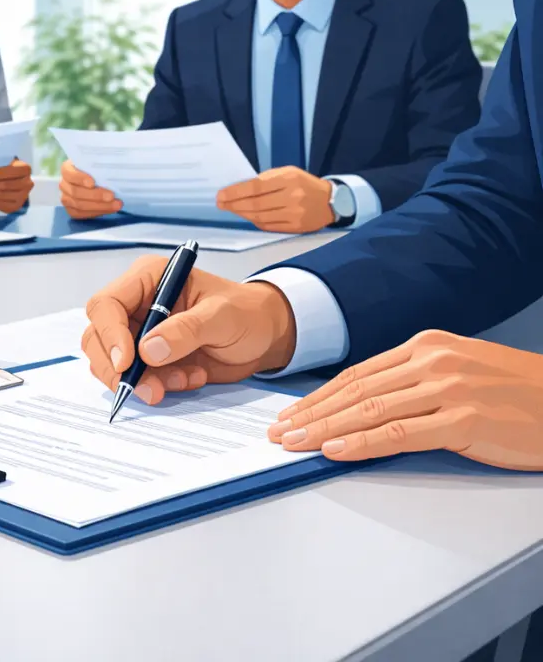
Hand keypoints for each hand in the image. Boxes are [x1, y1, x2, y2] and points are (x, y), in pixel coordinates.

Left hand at [0, 159, 33, 212]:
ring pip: (1, 195)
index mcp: (25, 169)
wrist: (16, 183)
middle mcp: (28, 183)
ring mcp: (23, 196)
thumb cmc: (7, 170)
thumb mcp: (6, 163)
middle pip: (5, 185)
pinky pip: (0, 204)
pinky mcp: (16, 206)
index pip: (12, 171)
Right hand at [60, 160, 121, 218]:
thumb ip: (101, 164)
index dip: (80, 179)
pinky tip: (109, 210)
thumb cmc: (97, 167)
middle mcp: (64, 184)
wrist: (96, 177)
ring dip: (99, 206)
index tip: (93, 182)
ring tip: (116, 205)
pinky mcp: (71, 210)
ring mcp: (66, 198)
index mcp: (67, 169)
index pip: (70, 174)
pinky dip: (97, 212)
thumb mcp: (98, 161)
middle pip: (76, 192)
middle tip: (111, 196)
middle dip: (95, 195)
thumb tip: (113, 169)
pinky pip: (81, 214)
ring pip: (79, 205)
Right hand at [82, 255, 296, 405]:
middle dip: (120, 368)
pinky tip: (188, 379)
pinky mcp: (146, 359)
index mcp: (147, 279)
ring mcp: (138, 333)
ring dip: (142, 381)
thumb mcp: (223, 317)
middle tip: (150, 389)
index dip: (110, 335)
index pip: (106, 305)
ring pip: (110, 363)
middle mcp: (135, 304)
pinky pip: (134, 379)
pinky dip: (157, 386)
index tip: (127, 363)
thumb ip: (187, 330)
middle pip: (98, 337)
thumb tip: (147, 350)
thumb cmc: (247, 313)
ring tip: (182, 380)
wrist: (264, 337)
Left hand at [216, 167, 333, 232]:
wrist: (331, 201)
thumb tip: (239, 189)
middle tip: (221, 204)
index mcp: (289, 178)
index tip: (221, 195)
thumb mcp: (288, 172)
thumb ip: (266, 179)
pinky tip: (247, 216)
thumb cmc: (304, 184)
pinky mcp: (295, 228)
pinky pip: (268, 226)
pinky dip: (255, 221)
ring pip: (260, 217)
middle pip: (256, 204)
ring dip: (242, 213)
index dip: (235, 193)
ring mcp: (294, 214)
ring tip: (231, 209)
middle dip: (234, 205)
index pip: (255, 187)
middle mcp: (292, 197)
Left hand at [268, 331, 542, 469]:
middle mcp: (432, 361)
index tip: (290, 413)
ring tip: (294, 443)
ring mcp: (448, 388)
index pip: (357, 374)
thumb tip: (364, 406)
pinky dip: (362, 442)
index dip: (318, 396)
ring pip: (369, 409)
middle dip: (310, 413)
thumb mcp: (460, 372)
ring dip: (324, 429)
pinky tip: (335, 450)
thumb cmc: (517, 393)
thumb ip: (415, 382)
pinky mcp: (464, 419)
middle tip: (278, 432)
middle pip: (355, 390)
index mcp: (427, 346)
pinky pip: (400, 432)